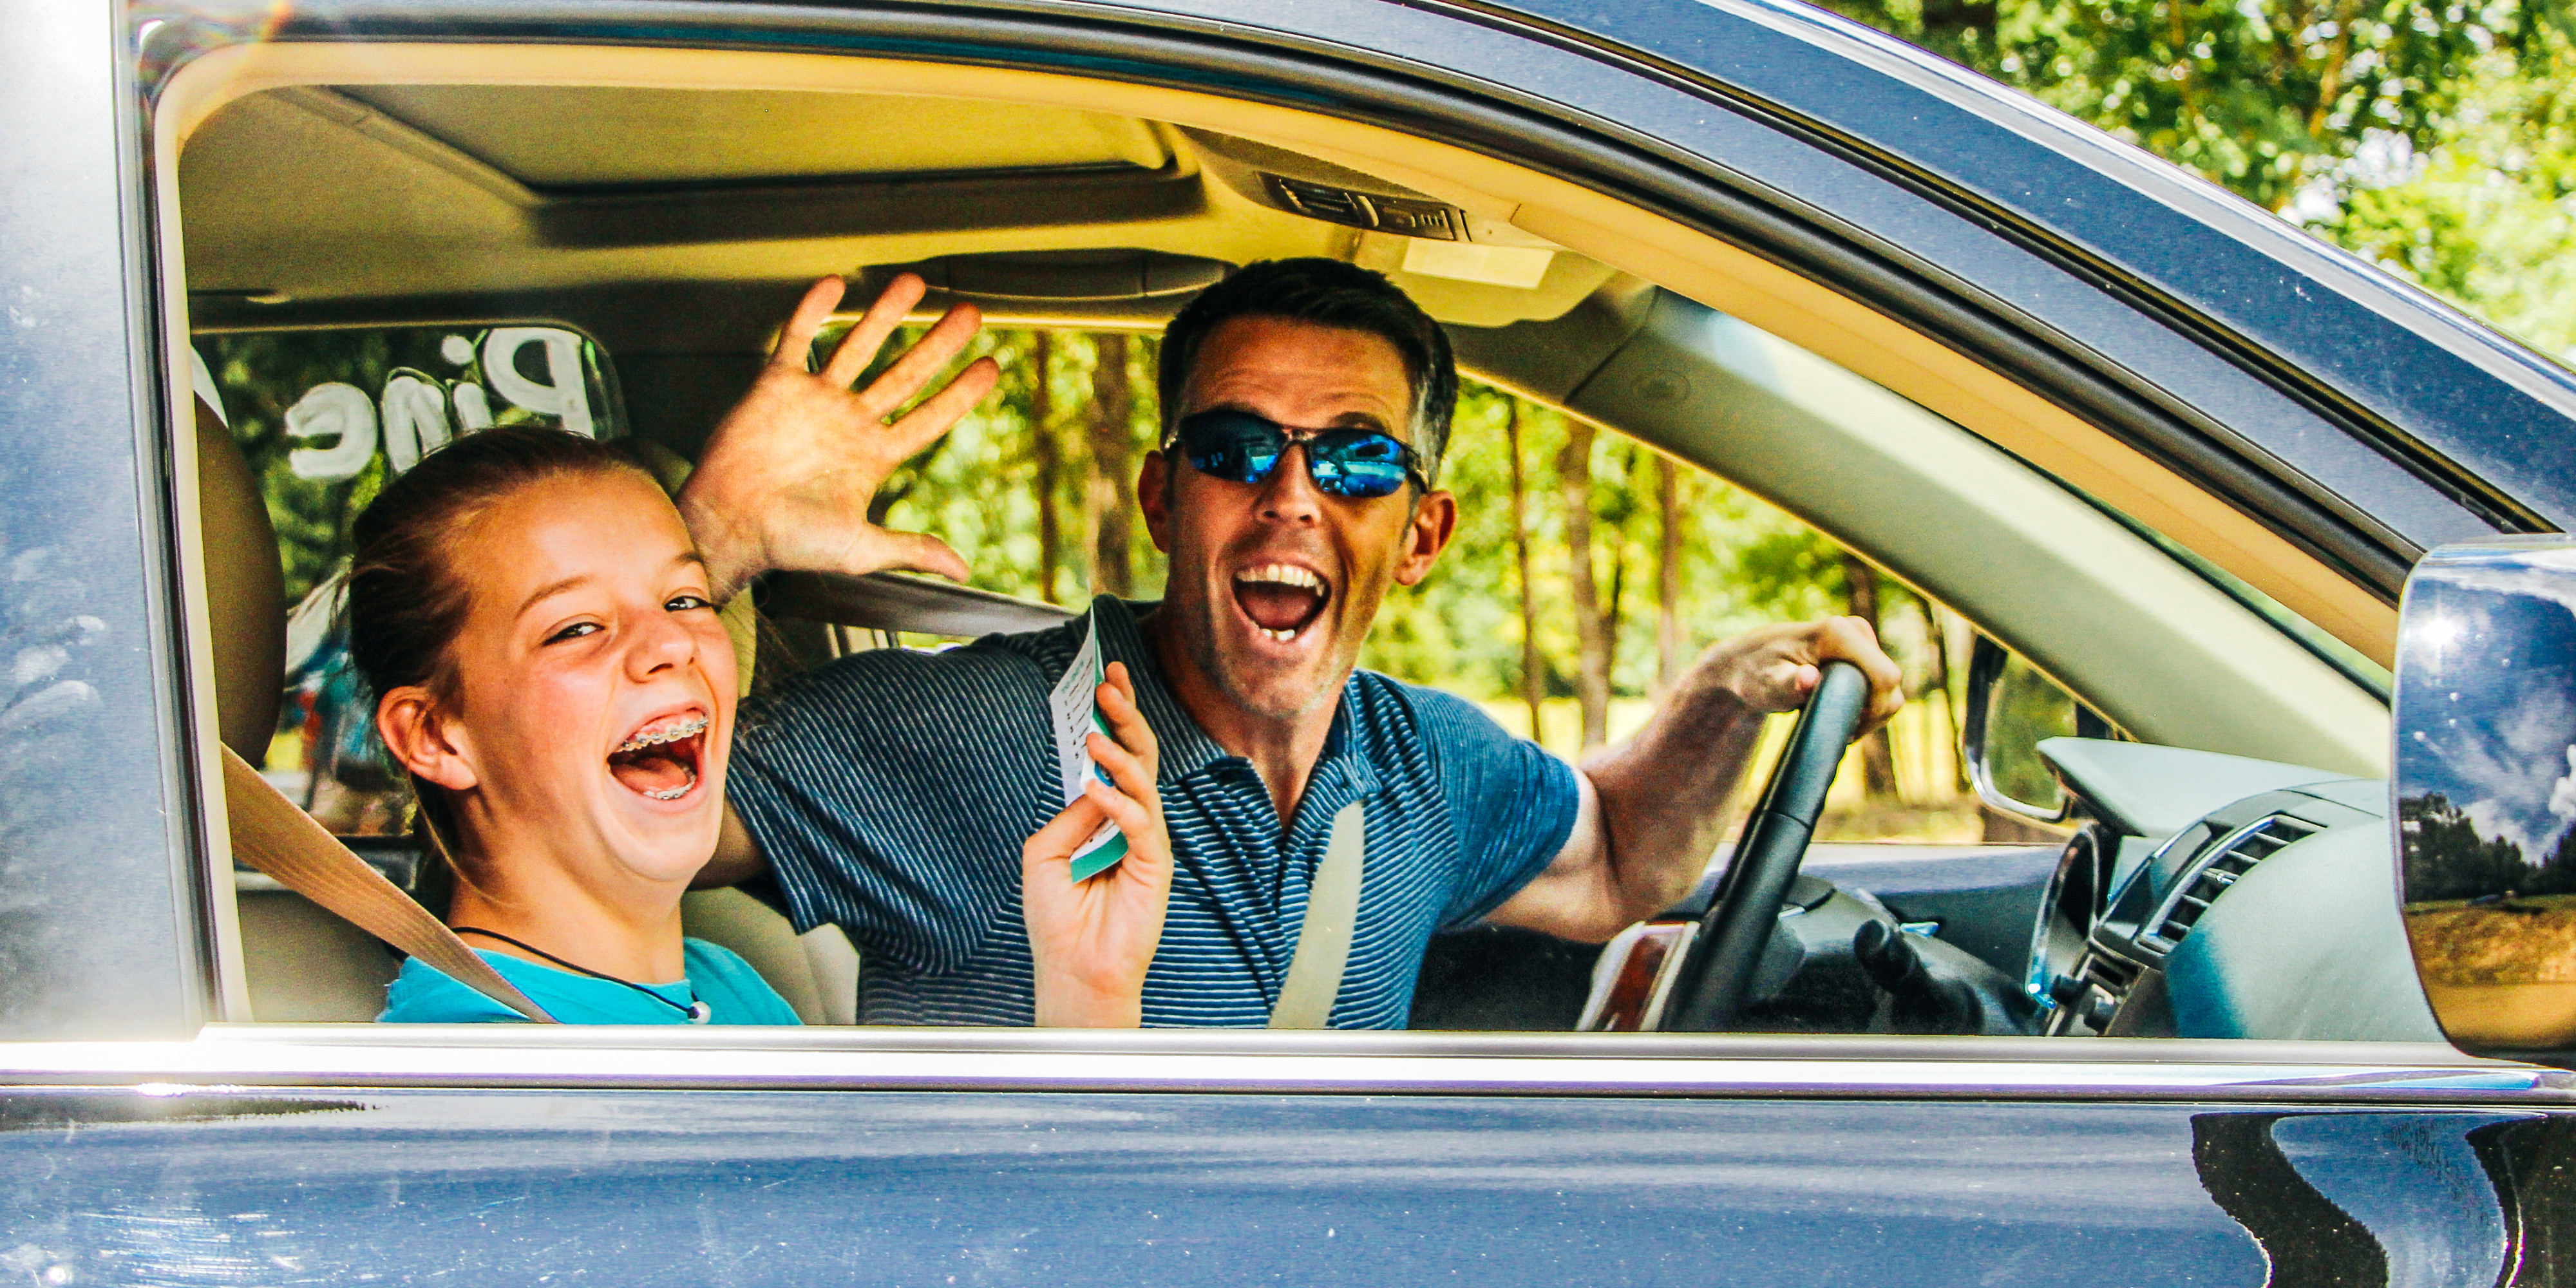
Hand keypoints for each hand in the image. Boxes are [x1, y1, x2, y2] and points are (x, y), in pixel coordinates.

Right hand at [677, 274, 1000, 599]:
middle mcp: (849, 423)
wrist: (728, 526)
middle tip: (971, 314)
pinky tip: (835, 284)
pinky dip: (814, 311)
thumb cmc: (788, 542)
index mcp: (873, 457)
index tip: (989, 367)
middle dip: (939, 344)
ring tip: (915, 283)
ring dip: (886, 314)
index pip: (928, 417)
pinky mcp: (776, 386)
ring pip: (859, 347)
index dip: (960, 393)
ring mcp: (815, 401)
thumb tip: (961, 571)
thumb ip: (910, 548)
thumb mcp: (858, 548)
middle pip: (905, 374)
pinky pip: (798, 339)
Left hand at [1022, 662, 1173, 1026]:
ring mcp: (1147, 844)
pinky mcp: (1154, 867)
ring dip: (1120, 756)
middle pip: (1139, 759)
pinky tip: (1096, 789)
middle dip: (1125, 719)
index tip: (1106, 679)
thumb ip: (1068, 817)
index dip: (1115, 718)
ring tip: (1097, 736)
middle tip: (1109, 686)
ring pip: (1145, 784)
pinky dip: (1118, 804)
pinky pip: (1140, 825)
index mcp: (1108, 818)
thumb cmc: (1058, 922)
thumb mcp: (1045, 856)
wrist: (1072, 972)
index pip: (1117, 758)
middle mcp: (1133, 825)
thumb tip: (1092, 785)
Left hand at [1701, 616, 1905, 733]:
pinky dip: (1866, 705)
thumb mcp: (1767, 685)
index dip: (1874, 710)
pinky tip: (1839, 712)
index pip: (1885, 677)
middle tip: (1833, 726)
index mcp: (1838, 633)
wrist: (1748, 661)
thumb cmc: (1755, 674)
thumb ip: (1789, 684)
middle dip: (1870, 714)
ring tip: (1831, 718)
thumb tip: (1809, 678)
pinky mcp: (1863, 650)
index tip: (1845, 729)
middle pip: (1891, 684)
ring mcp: (1861, 637)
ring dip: (1868, 712)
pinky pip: (1881, 686)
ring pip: (1889, 688)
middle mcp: (1855, 628)